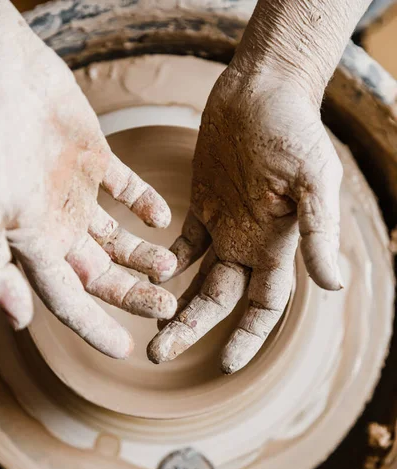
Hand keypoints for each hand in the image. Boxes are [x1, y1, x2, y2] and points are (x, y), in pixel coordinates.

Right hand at [0, 17, 176, 357]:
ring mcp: (76, 191)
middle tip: (169, 309)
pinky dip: (146, 203)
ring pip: (119, 238)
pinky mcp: (94, 157)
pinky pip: (127, 189)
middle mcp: (56, 223)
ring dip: (145, 255)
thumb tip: (20, 321)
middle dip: (133, 295)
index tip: (126, 350)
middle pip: (101, 275)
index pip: (67, 300)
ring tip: (171, 267)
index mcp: (32, 243)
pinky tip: (164, 218)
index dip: (94, 327)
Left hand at [148, 66, 341, 372]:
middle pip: (219, 300)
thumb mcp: (314, 179)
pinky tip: (147, 278)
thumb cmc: (294, 129)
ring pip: (196, 279)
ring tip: (149, 328)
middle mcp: (250, 244)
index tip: (225, 365)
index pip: (264, 304)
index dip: (248, 336)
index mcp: (277, 245)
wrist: (263, 90)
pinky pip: (182, 245)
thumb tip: (334, 285)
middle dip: (192, 328)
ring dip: (173, 303)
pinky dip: (165, 263)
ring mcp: (225, 226)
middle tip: (159, 353)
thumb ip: (319, 230)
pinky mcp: (202, 205)